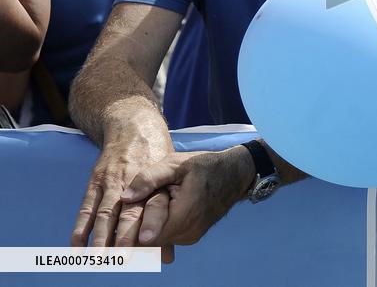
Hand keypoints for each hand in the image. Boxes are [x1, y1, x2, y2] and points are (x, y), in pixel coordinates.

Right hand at [71, 140, 173, 260]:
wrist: (135, 126)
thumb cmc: (158, 158)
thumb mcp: (169, 179)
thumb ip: (167, 219)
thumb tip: (168, 258)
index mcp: (157, 181)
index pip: (154, 208)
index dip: (150, 229)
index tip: (147, 251)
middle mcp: (135, 181)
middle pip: (129, 212)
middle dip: (124, 237)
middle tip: (120, 260)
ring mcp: (113, 181)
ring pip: (106, 212)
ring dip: (101, 236)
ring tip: (99, 259)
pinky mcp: (97, 181)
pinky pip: (87, 206)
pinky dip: (81, 226)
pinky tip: (77, 246)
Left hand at [119, 148, 254, 249]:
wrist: (234, 174)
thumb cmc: (204, 166)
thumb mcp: (177, 163)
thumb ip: (150, 178)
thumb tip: (124, 197)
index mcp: (185, 214)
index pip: (149, 236)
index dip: (128, 238)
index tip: (111, 250)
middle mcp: (189, 231)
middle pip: (150, 242)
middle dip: (131, 237)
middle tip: (105, 247)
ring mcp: (191, 236)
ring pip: (157, 242)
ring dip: (142, 235)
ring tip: (126, 232)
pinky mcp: (190, 236)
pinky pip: (166, 238)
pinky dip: (154, 232)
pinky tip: (146, 224)